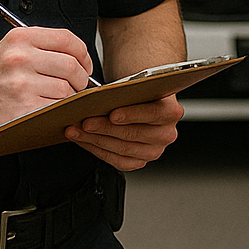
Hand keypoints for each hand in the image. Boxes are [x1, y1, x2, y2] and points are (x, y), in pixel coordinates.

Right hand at [0, 27, 93, 133]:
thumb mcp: (11, 49)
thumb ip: (43, 47)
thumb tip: (81, 58)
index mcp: (20, 38)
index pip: (66, 38)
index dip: (83, 53)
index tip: (84, 64)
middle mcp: (19, 58)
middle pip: (71, 65)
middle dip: (81, 78)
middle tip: (78, 85)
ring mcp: (20, 84)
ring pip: (66, 90)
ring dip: (69, 97)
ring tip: (59, 98)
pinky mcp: (22, 108)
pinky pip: (56, 108)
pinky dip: (59, 111)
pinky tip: (51, 109)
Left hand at [67, 94, 183, 170]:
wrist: (143, 103)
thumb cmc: (138, 93)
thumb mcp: (136, 86)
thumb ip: (126, 91)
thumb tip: (99, 98)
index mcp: (171, 111)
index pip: (154, 113)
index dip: (132, 114)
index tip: (112, 114)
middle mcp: (166, 133)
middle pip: (133, 134)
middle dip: (104, 128)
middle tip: (84, 122)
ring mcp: (154, 150)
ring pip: (122, 149)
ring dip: (94, 140)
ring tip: (76, 131)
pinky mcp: (141, 161)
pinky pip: (117, 161)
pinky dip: (97, 150)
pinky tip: (84, 141)